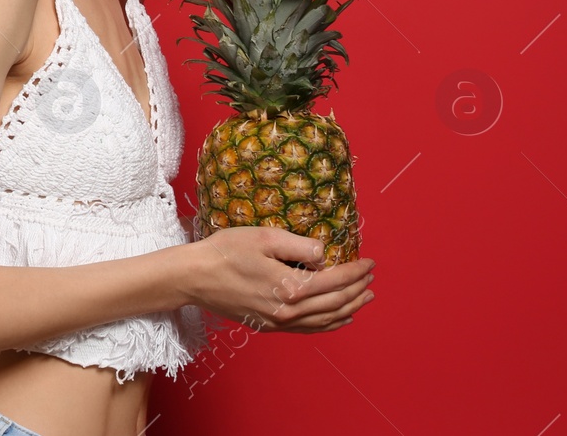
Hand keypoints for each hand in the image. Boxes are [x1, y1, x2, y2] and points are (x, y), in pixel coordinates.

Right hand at [181, 226, 374, 333]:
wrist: (194, 277)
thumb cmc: (225, 252)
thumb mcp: (264, 237)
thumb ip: (299, 246)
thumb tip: (324, 256)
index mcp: (291, 286)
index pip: (335, 280)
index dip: (356, 271)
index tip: (370, 262)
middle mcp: (290, 310)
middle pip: (336, 302)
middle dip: (358, 290)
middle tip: (372, 278)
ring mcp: (280, 321)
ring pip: (326, 320)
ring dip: (351, 309)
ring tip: (366, 298)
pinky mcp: (270, 325)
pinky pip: (310, 329)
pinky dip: (331, 324)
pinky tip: (339, 318)